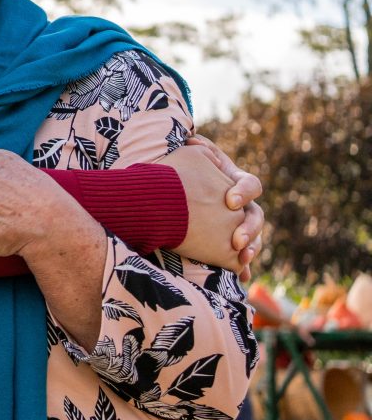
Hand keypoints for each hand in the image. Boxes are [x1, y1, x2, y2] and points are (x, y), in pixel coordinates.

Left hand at [162, 136, 263, 277]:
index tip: (230, 201)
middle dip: (250, 229)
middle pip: (256, 216)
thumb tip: (193, 142)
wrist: (163, 191)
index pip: (251, 185)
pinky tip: (241, 278)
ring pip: (254, 238)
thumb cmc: (176, 171)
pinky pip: (238, 256)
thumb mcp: (186, 158)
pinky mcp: (224, 241)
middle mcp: (239, 204)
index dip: (244, 192)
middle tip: (237, 241)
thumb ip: (194, 150)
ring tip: (243, 259)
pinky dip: (241, 267)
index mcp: (233, 180)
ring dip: (252, 249)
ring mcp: (234, 223)